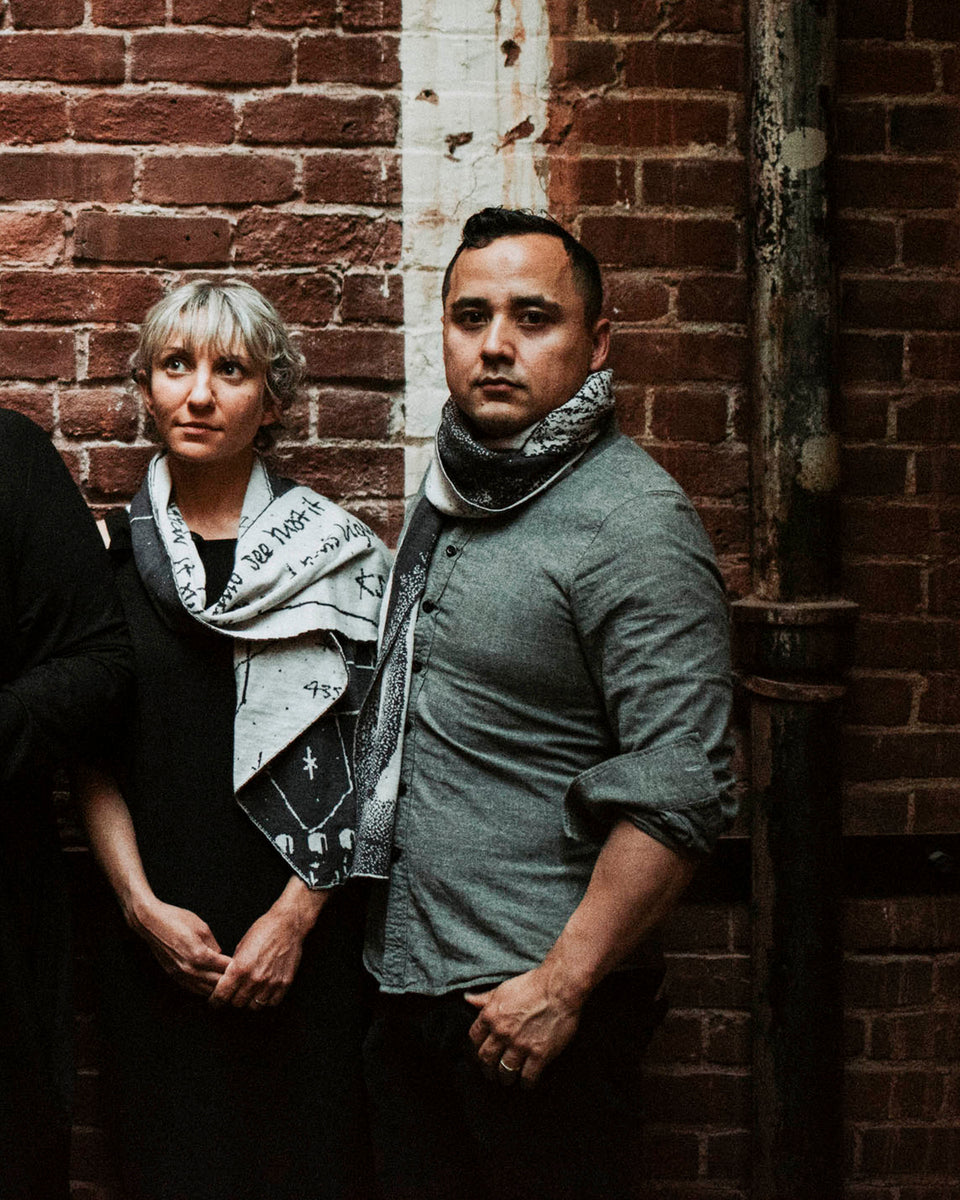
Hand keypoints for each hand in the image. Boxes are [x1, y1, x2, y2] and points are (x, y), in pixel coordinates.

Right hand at [131, 897, 230, 996]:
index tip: (246, 968)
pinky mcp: (173, 975)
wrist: (150, 922)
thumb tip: (220, 955)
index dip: (236, 969)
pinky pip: (192, 988)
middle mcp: (190, 969)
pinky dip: (203, 989)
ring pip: (204, 990)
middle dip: (229, 982)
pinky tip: (210, 986)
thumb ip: (214, 944)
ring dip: (216, 989)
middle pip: (216, 983)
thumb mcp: (202, 927)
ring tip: (228, 987)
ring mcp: (180, 974)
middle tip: (240, 980)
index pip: (224, 968)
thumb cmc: (176, 920)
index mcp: (200, 955)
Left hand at [208, 883, 325, 1009]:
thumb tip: (227, 981)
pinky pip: (271, 1003)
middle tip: (233, 994)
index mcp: (240, 968)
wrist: (287, 924)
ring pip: (253, 1006)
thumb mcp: (241, 946)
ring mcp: (271, 983)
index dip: (215, 1001)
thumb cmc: (263, 930)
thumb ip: (233, 967)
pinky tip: (263, 992)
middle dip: (232, 1000)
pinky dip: (265, 1001)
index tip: (215, 1001)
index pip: (222, 996)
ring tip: (248, 993)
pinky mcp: (284, 983)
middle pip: (236, 1003)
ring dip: (249, 1001)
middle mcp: (255, 979)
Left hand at [465, 966, 583, 1088]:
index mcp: (491, 1016)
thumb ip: (485, 998)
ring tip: (507, 1079)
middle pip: (486, 1059)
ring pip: (505, 1071)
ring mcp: (520, 1045)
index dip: (474, 1049)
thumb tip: (467, 998)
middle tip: (491, 1073)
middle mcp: (502, 1033)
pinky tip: (527, 1083)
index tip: (478, 1055)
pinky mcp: (539, 1054)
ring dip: (505, 1078)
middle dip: (487, 1069)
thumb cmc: (532, 985)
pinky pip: (528, 1077)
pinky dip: (526, 1083)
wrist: (558, 988)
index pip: (474, 1039)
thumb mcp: (503, 989)